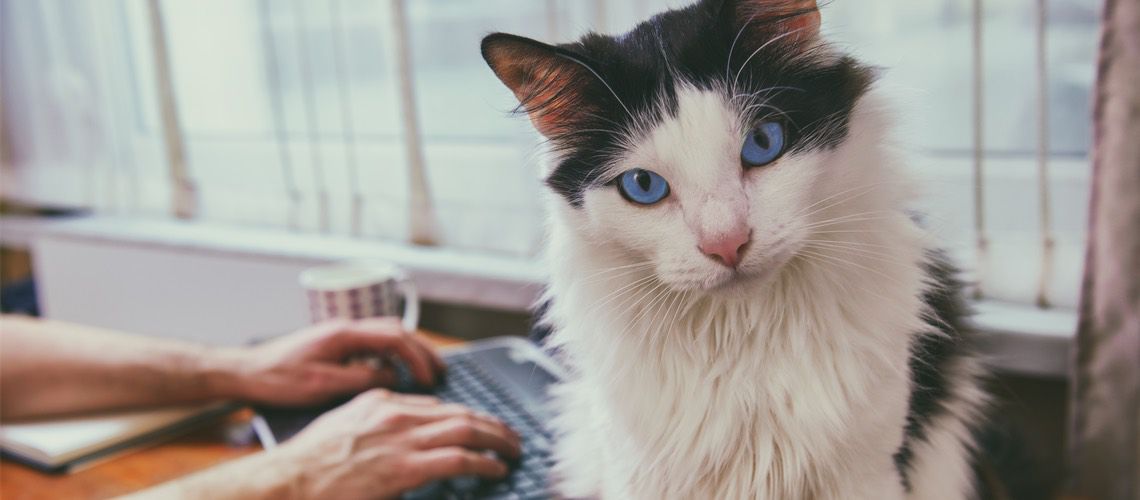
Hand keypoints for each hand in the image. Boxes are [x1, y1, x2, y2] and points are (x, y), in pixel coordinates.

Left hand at [220, 318, 445, 406]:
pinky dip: (392, 355)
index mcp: (344, 333)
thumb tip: (391, 377)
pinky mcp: (335, 344)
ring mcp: (341, 334)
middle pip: (396, 330)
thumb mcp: (322, 385)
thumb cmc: (278, 379)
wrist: (246, 372)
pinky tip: (394, 373)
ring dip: (409, 351)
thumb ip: (360, 380)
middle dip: (422, 350)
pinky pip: (373, 345)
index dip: (417, 357)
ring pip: (386, 335)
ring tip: (425, 370)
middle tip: (440, 371)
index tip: (429, 377)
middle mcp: (345, 327)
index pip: (394, 337)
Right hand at [270, 389, 520, 498]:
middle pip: (459, 411)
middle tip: (510, 434)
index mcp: (382, 402)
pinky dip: (484, 461)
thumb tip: (402, 433)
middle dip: (491, 423)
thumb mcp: (345, 426)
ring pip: (466, 429)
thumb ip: (377, 424)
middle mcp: (396, 413)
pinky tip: (496, 467)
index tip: (481, 424)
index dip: (466, 415)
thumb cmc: (309, 462)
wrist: (288, 481)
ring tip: (513, 448)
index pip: (438, 405)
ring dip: (497, 438)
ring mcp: (402, 439)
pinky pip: (458, 459)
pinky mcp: (405, 467)